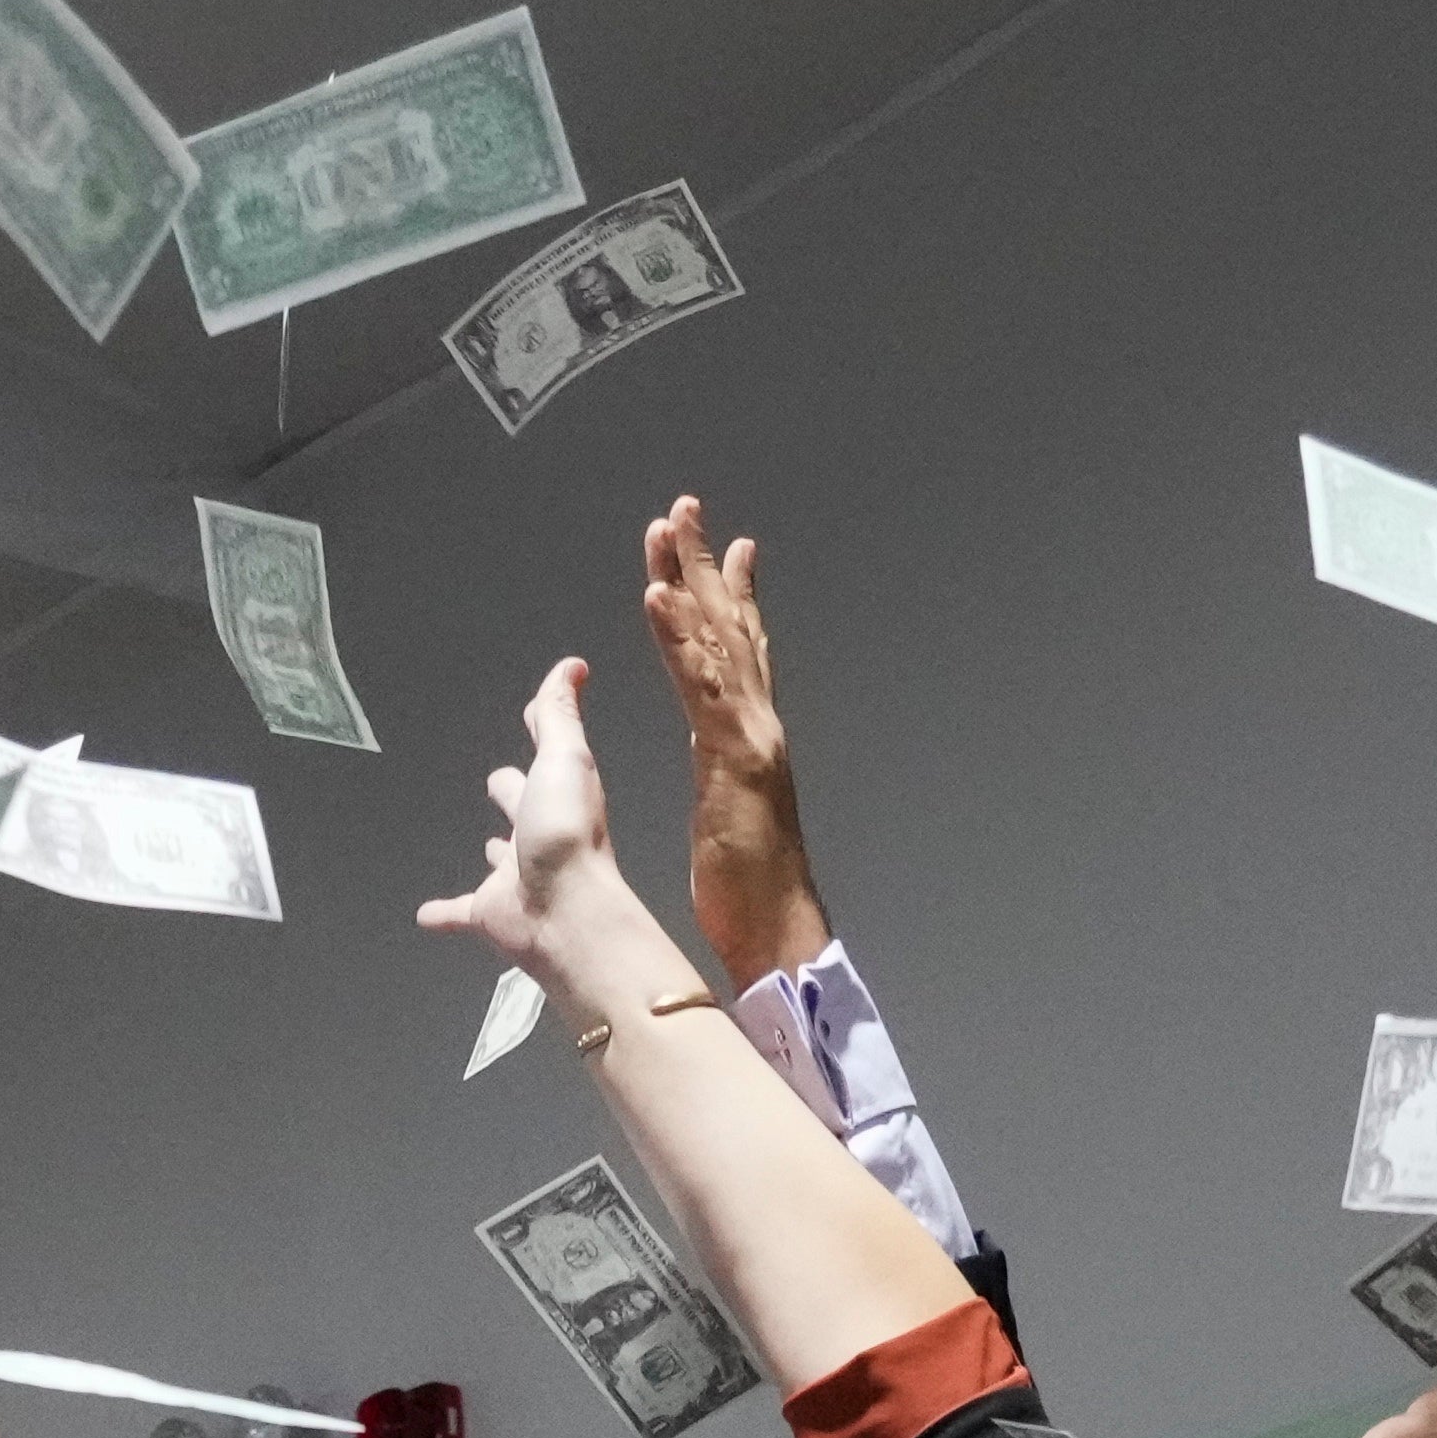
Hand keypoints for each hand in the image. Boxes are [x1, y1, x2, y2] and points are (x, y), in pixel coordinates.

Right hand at [414, 657, 653, 989]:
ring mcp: (514, 878)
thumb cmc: (567, 832)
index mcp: (557, 797)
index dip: (542, 734)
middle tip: (500, 783)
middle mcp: (539, 836)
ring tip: (485, 845)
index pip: (547, 758)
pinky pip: (460, 913)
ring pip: (501, 863)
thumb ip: (559, 715)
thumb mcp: (564, 758)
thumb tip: (574, 666)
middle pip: (522, 809)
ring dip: (495, 856)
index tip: (533, 715)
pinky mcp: (490, 914)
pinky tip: (425, 915)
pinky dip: (444, 913)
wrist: (565, 912)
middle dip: (513, 795)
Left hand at [641, 499, 821, 980]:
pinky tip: (656, 600)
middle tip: (684, 507)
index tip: (720, 546)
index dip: (729, 594)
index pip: (739, 649)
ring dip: (690, 582)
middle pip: (728, 627)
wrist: (780, 930)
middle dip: (705, 564)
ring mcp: (750, 737)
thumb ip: (726, 776)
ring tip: (665, 532)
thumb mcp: (731, 814)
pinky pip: (698, 688)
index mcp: (750, 736)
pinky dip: (678, 641)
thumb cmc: (752, 887)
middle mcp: (758, 723)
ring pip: (715, 643)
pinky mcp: (734, 759)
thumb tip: (722, 762)